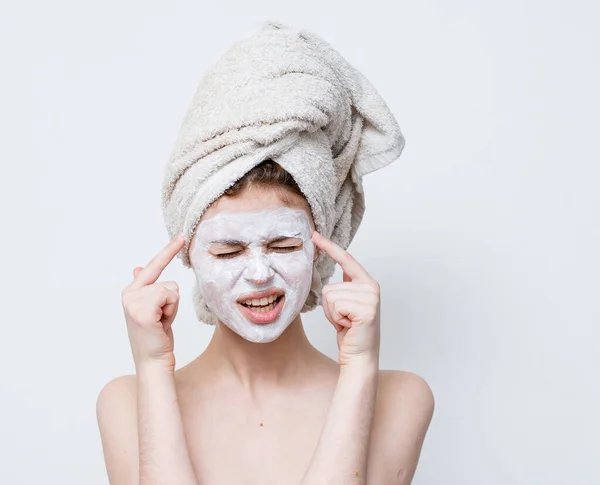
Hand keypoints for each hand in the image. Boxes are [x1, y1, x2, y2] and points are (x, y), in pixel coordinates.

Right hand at [121, 233, 184, 369]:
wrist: (153, 361)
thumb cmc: (156, 338)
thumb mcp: (153, 310)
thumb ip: (146, 288)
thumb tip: (138, 268)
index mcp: (131, 292)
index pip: (153, 266)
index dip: (168, 250)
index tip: (182, 236)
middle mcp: (129, 294)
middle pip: (168, 283)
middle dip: (171, 303)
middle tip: (161, 321)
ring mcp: (133, 302)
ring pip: (171, 290)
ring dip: (172, 309)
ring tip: (160, 323)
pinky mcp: (142, 310)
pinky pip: (169, 296)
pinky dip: (171, 311)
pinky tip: (160, 324)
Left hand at [311, 231, 380, 367]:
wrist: (359, 357)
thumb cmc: (350, 332)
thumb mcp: (345, 303)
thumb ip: (343, 285)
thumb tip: (332, 269)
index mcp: (366, 282)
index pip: (345, 259)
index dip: (329, 247)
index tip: (314, 235)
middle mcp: (371, 286)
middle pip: (330, 286)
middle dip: (329, 306)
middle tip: (343, 319)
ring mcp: (370, 297)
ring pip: (330, 296)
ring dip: (332, 314)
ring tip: (346, 323)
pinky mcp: (366, 309)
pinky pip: (335, 305)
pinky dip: (335, 319)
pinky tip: (348, 326)